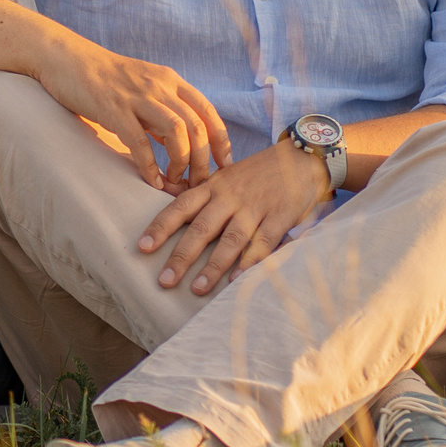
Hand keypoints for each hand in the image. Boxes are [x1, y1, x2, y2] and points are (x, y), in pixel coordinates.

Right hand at [35, 35, 230, 192]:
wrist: (68, 58)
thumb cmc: (105, 78)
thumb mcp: (143, 88)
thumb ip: (163, 111)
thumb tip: (180, 143)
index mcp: (170, 81)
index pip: (208, 111)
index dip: (221, 141)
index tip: (223, 164)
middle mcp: (159, 86)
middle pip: (196, 126)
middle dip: (202, 160)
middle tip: (199, 183)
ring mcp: (137, 97)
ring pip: (176, 132)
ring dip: (181, 162)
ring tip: (175, 182)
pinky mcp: (113, 108)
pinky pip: (139, 141)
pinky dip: (149, 165)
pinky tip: (151, 181)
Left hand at [135, 140, 328, 294]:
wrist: (303, 158)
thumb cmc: (259, 173)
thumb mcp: (227, 177)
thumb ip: (204, 196)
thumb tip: (171, 214)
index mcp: (213, 186)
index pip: (181, 207)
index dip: (161, 227)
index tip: (142, 247)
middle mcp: (231, 196)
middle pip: (202, 228)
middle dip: (181, 256)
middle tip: (164, 281)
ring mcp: (256, 206)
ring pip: (230, 239)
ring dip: (212, 266)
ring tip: (196, 289)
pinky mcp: (280, 216)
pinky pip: (263, 242)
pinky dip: (249, 262)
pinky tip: (236, 281)